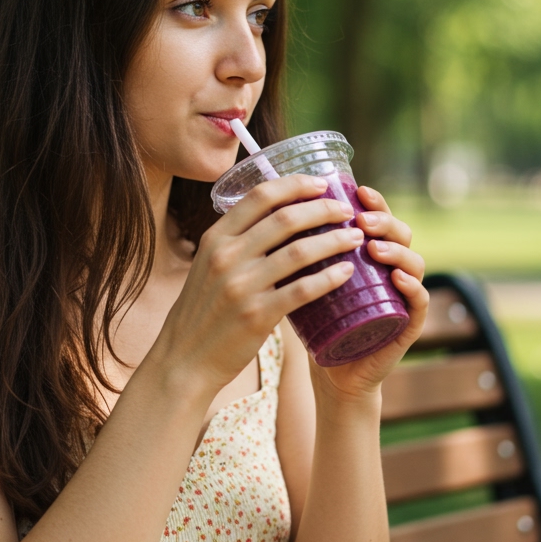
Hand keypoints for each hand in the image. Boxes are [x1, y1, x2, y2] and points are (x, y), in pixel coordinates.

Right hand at [149, 175, 365, 397]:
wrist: (184, 358)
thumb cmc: (203, 311)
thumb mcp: (208, 265)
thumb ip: (238, 243)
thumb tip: (280, 218)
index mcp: (216, 237)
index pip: (260, 196)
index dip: (295, 184)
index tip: (321, 183)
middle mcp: (226, 256)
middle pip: (285, 218)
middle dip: (323, 209)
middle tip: (347, 211)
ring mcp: (241, 285)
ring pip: (299, 252)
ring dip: (334, 240)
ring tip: (355, 238)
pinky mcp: (256, 315)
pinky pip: (302, 290)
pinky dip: (329, 278)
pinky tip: (347, 273)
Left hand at [308, 185, 428, 403]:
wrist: (332, 370)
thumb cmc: (316, 320)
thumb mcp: (304, 279)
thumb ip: (295, 249)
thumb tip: (262, 209)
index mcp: (369, 252)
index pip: (378, 217)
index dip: (372, 200)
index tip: (356, 189)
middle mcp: (391, 267)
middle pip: (399, 232)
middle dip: (383, 220)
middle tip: (360, 219)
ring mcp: (402, 295)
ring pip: (413, 261)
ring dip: (396, 250)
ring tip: (372, 247)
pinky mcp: (407, 324)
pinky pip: (420, 302)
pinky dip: (413, 287)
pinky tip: (397, 278)